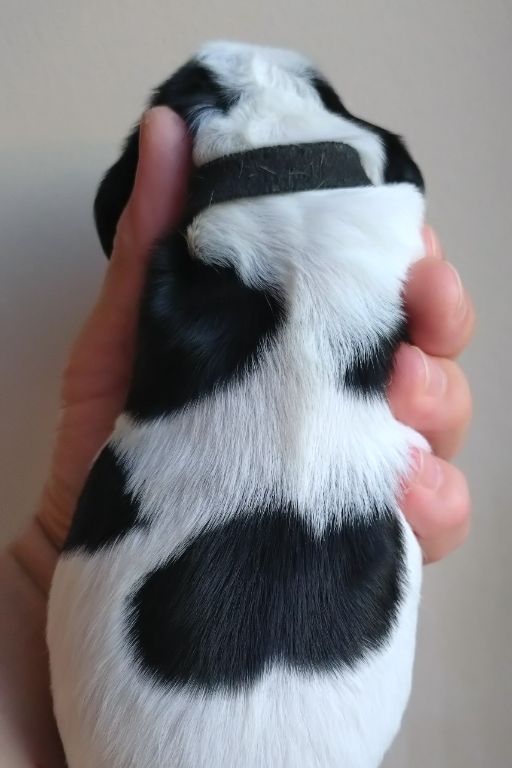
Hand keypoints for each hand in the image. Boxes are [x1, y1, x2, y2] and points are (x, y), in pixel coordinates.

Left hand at [17, 108, 472, 586]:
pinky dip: (436, 501)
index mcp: (289, 355)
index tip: (401, 241)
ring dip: (442, 405)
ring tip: (401, 399)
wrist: (87, 560)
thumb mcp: (121, 343)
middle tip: (417, 312)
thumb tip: (169, 133)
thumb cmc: (104, 455)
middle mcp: (332, 410)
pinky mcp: (356, 545)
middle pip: (429, 353)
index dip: (402, 260)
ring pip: (442, 431)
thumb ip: (153, 249)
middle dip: (439, 322)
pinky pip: (432, 523)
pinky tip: (403, 489)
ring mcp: (351, 477)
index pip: (372, 294)